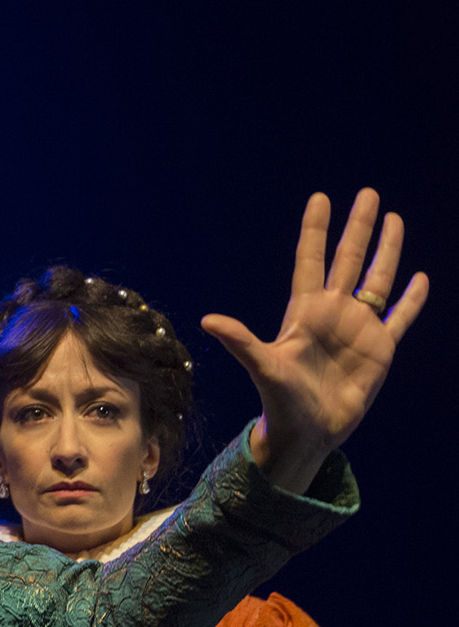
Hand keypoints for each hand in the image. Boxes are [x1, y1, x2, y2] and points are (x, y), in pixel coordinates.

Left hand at [201, 189, 427, 493]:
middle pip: (349, 260)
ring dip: (387, 251)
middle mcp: (333, 313)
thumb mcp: (263, 367)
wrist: (307, 432)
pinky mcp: (380, 349)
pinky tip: (419, 278)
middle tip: (368, 194)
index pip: (311, 260)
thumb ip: (241, 342)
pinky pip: (399, 317)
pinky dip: (411, 299)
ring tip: (394, 219)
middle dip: (358, 227)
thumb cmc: (281, 401)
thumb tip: (208, 321)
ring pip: (377, 280)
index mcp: (304, 312)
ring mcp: (358, 328)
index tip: (320, 198)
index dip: (316, 230)